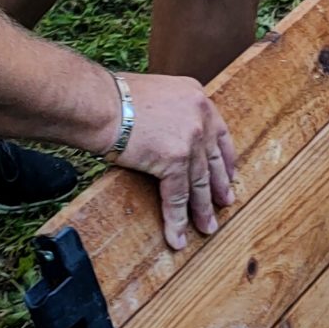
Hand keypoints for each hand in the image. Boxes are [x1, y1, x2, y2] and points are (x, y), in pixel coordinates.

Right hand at [111, 72, 238, 250]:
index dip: (225, 158)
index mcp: (195, 96)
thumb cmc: (114, 97)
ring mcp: (190, 138)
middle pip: (213, 160)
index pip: (218, 133)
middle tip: (224, 202)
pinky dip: (177, 218)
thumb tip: (167, 131)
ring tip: (206, 227)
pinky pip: (177, 196)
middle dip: (219, 186)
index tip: (229, 173)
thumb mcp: (156, 93)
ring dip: (202, 209)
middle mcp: (200, 116)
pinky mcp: (175, 158)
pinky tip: (177, 235)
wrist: (99, 102)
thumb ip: (170, 111)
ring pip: (199, 182)